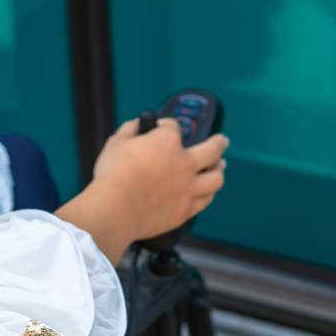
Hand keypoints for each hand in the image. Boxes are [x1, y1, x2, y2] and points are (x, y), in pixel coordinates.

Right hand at [88, 118, 228, 241]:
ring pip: (216, 179)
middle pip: (212, 150)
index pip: (174, 127)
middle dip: (218, 143)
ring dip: (219, 171)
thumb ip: (130, 129)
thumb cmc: (114, 176)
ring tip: (220, 167)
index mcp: (167, 143)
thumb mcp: (116, 142)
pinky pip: (205, 202)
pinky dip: (207, 195)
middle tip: (222, 141)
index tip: (162, 128)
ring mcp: (188, 189)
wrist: (116, 208)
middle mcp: (184, 164)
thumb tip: (136, 125)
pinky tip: (207, 193)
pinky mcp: (185, 211)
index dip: (167, 125)